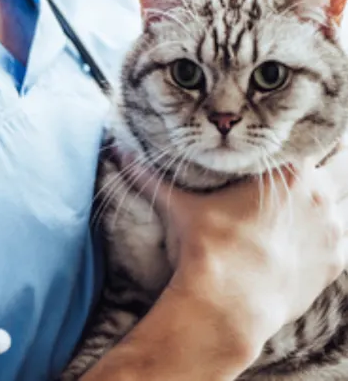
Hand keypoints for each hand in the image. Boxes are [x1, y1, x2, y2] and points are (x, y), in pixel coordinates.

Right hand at [128, 148, 347, 359]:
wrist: (228, 306)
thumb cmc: (206, 249)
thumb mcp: (178, 207)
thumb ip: (149, 176)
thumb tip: (119, 152)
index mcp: (290, 172)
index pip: (308, 139)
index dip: (296, 138)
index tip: (282, 144)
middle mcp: (321, 196)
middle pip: (339, 163)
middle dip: (323, 163)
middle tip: (295, 172)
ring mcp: (332, 231)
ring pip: (343, 201)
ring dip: (327, 199)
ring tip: (298, 207)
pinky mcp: (335, 263)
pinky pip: (340, 239)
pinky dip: (327, 235)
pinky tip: (304, 239)